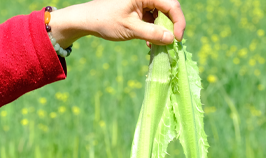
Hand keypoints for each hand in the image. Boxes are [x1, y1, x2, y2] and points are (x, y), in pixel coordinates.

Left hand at [48, 0, 185, 48]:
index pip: (171, 5)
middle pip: (168, 9)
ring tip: (154, 45)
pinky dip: (152, 30)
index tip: (177, 39)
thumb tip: (171, 39)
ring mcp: (142, 1)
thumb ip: (152, 33)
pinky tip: (148, 42)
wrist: (87, 19)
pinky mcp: (139, 8)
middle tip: (168, 44)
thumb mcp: (130, 29)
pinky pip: (152, 18)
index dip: (178, 22)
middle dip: (169, 27)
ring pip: (161, 15)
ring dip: (160, 31)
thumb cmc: (106, 20)